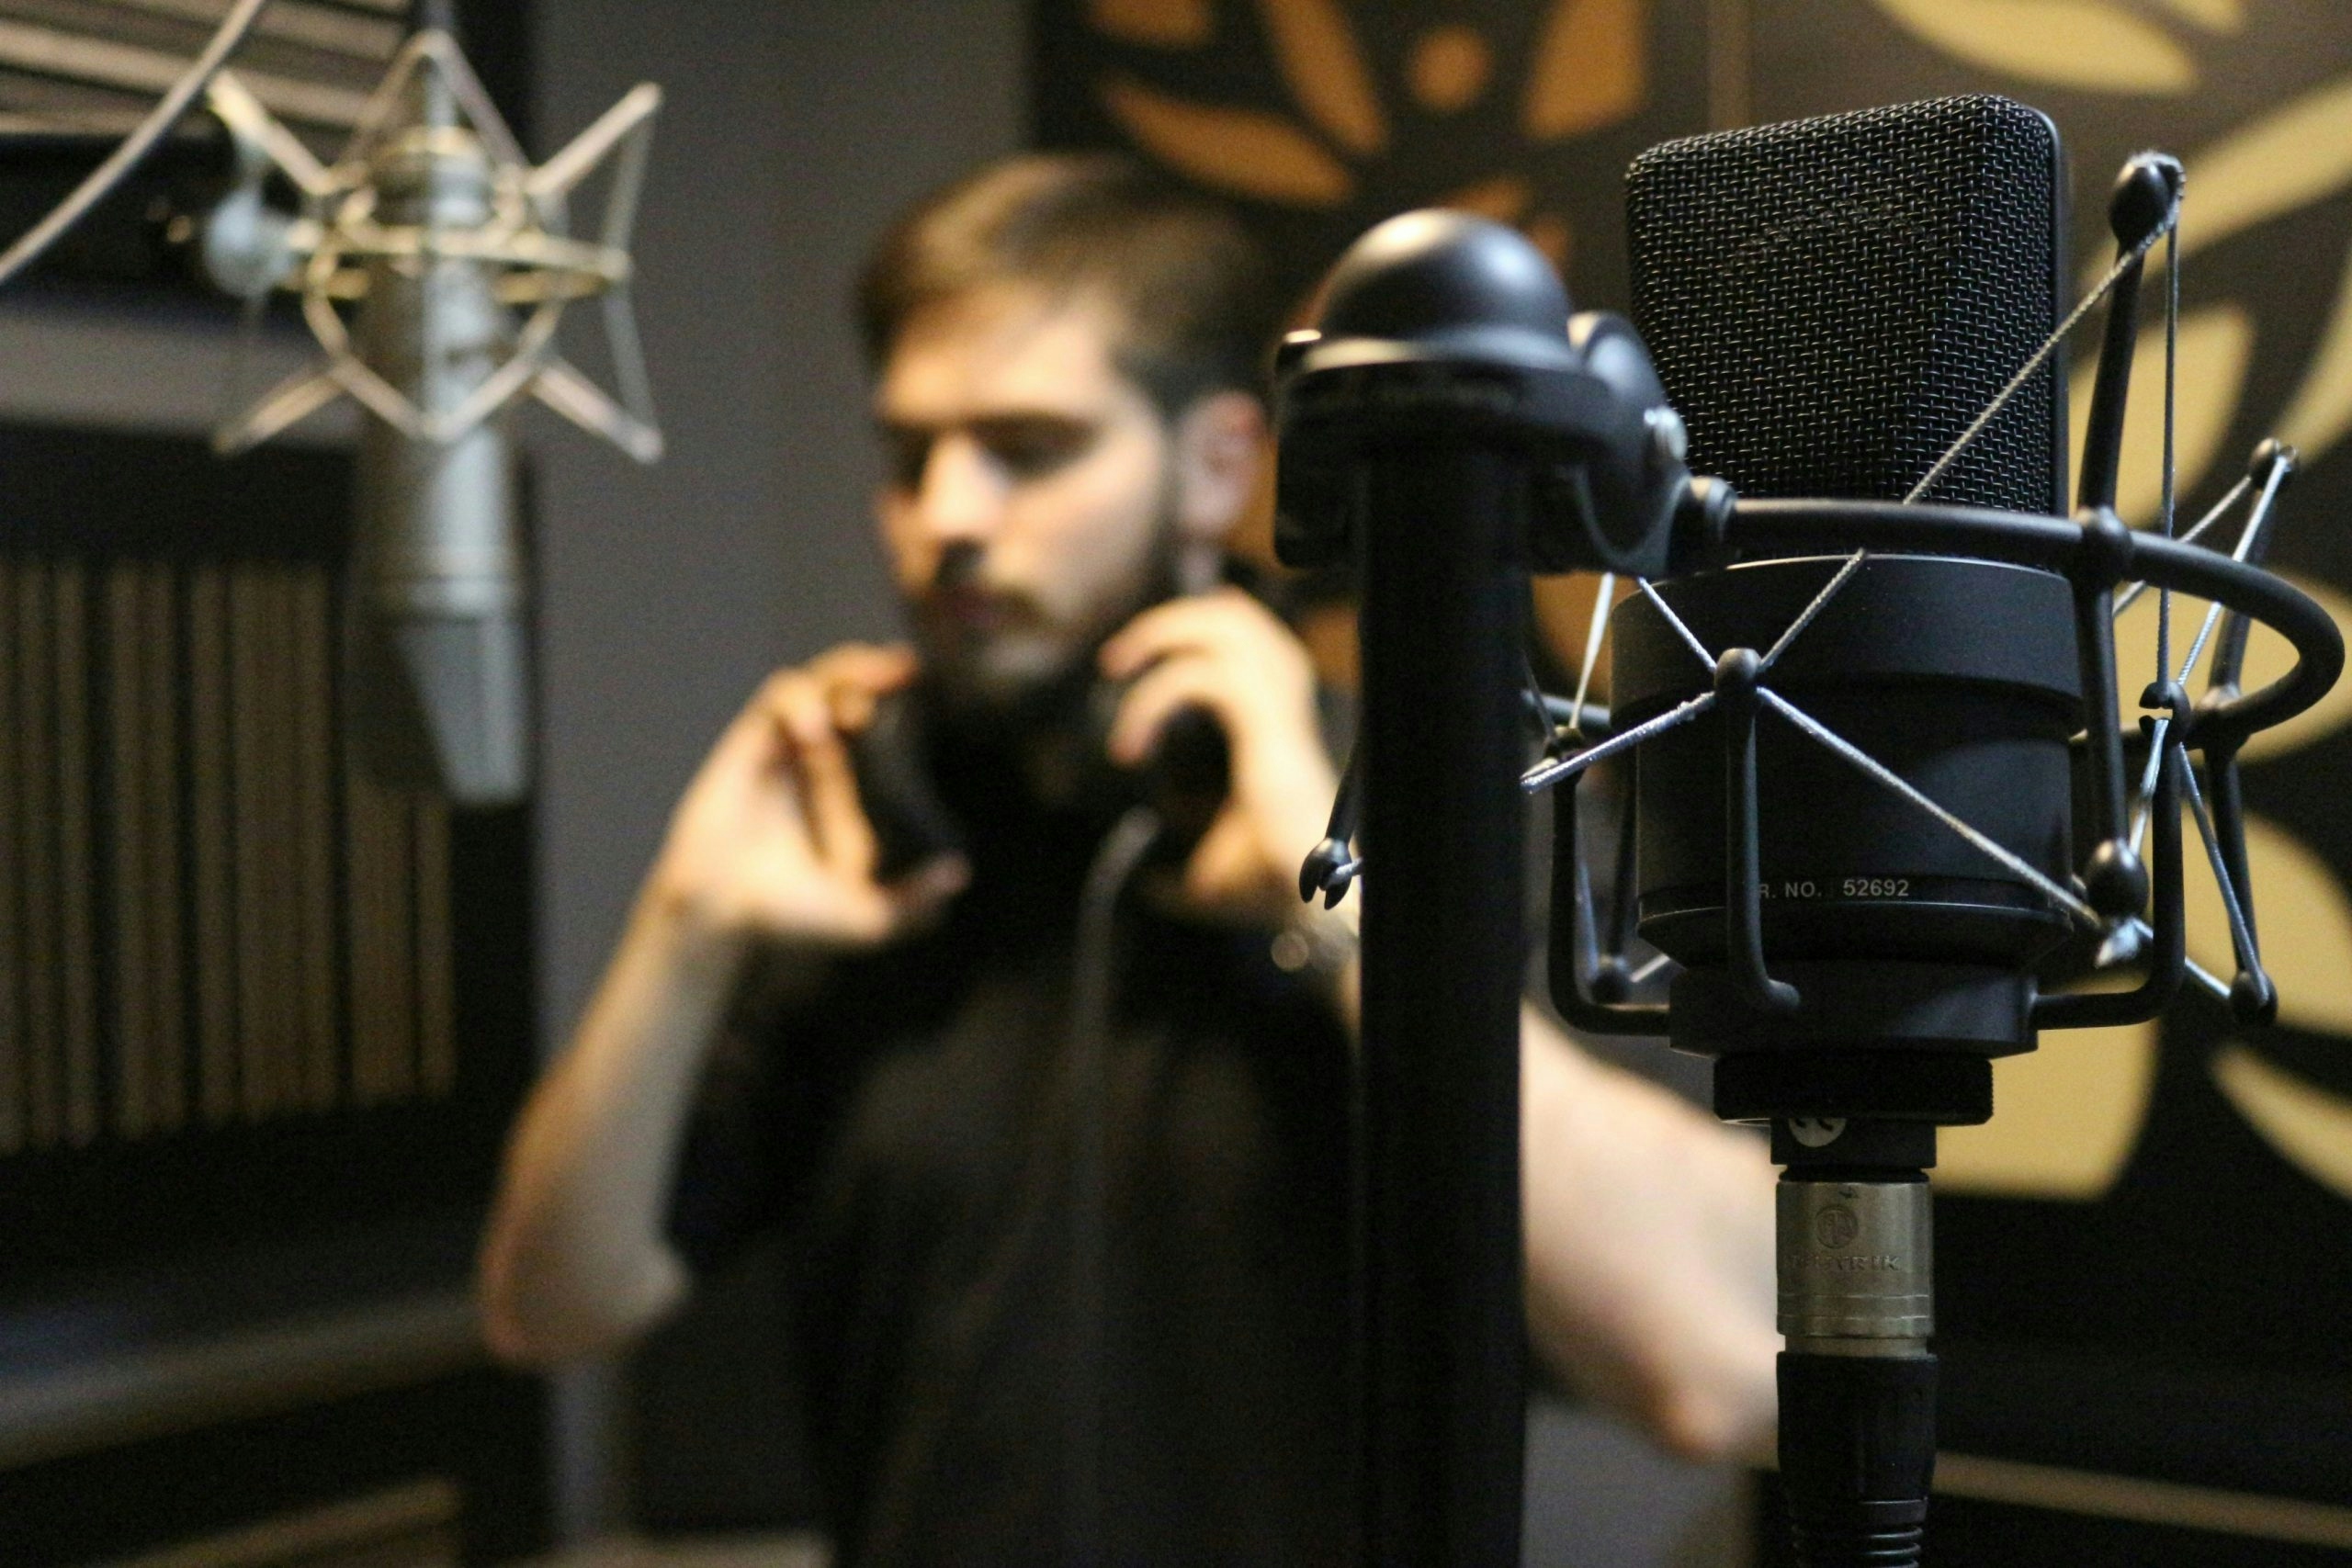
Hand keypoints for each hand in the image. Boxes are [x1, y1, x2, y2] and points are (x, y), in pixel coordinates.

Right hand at [647, 643, 967, 953]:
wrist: (723, 913)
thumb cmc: (790, 915)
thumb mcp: (867, 917)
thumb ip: (913, 903)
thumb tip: (960, 876)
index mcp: (848, 782)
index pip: (879, 721)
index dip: (901, 698)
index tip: (929, 682)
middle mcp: (817, 755)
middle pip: (848, 685)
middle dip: (873, 668)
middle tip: (904, 669)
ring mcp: (782, 745)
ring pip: (813, 680)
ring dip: (839, 678)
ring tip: (857, 708)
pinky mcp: (749, 744)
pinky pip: (775, 700)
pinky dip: (797, 703)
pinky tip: (814, 731)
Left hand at [1100, 589, 1338, 925]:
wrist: (1307, 896)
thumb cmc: (1270, 879)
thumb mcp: (1216, 858)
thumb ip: (1189, 853)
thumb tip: (1156, 881)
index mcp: (1278, 715)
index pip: (1248, 632)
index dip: (1198, 623)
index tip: (1139, 656)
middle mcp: (1286, 699)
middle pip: (1235, 615)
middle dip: (1171, 620)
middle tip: (1117, 659)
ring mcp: (1279, 708)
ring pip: (1223, 627)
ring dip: (1160, 636)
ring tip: (1117, 668)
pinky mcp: (1266, 726)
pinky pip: (1199, 677)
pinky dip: (1151, 698)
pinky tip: (1129, 744)